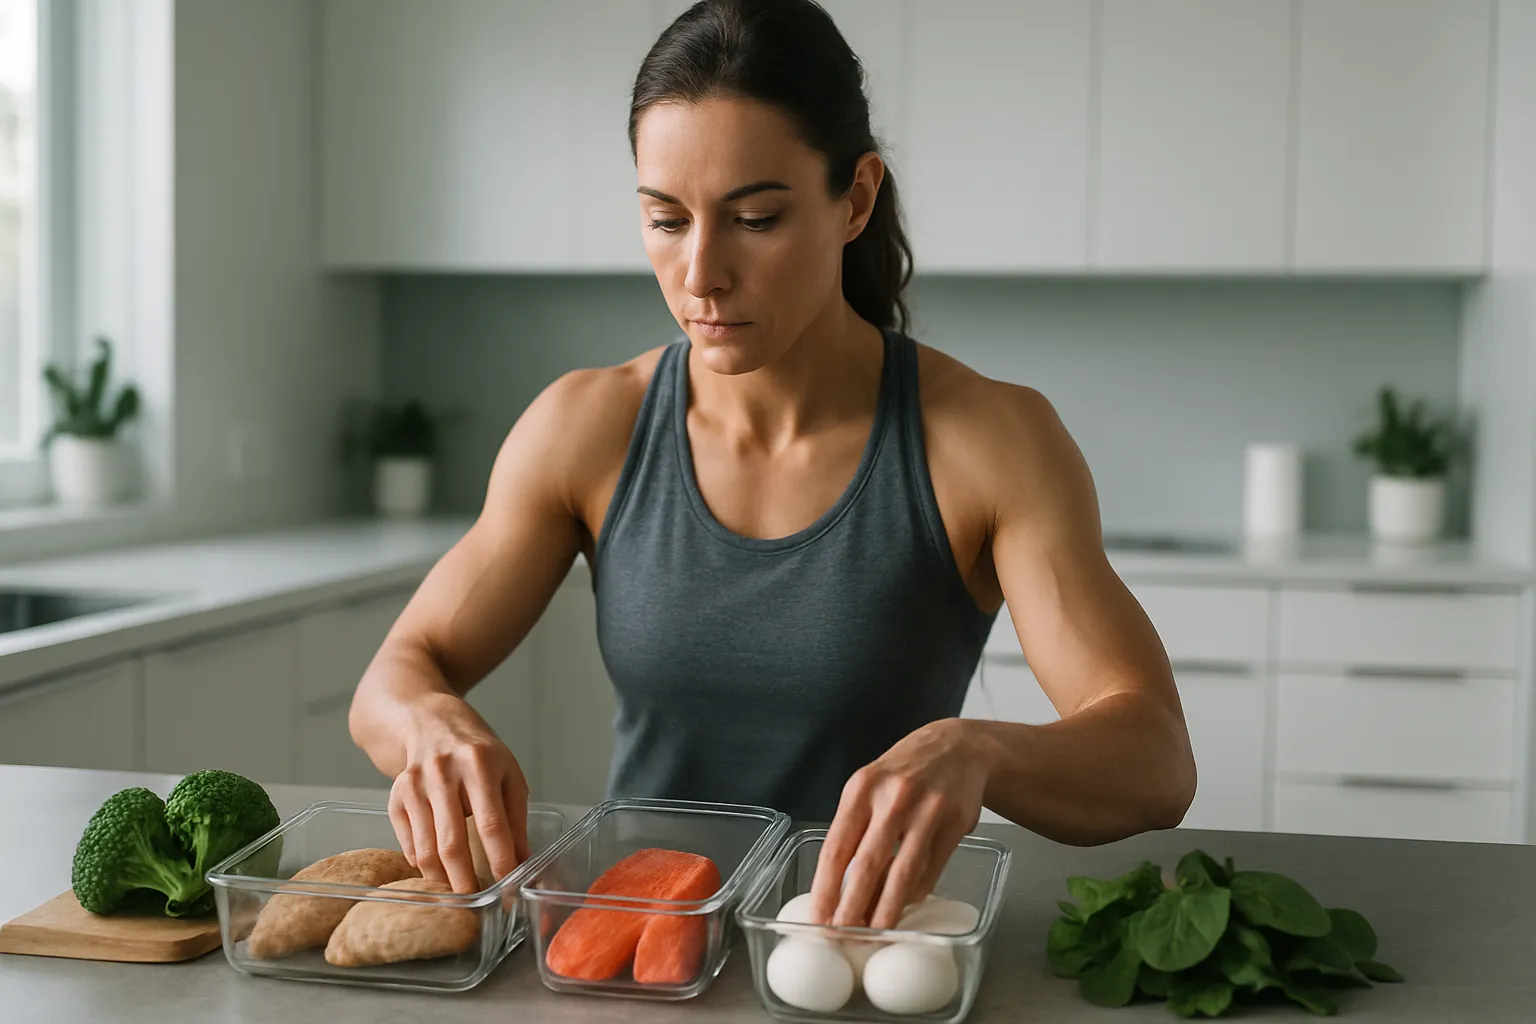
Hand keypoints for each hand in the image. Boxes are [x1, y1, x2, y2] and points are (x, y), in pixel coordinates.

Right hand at [387, 692, 530, 892]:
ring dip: (442, 879)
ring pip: (425, 849)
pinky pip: (407, 844)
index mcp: (480, 763)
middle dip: (464, 881)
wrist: (428, 720)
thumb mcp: (508, 773)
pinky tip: (436, 870)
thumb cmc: (477, 751)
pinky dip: (422, 863)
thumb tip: (523, 863)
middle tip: (476, 904)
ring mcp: (414, 784)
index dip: (501, 860)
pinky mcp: (395, 796)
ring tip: (457, 893)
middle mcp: (443, 772)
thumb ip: (515, 817)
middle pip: (452, 842)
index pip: (492, 823)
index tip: (508, 889)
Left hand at [808, 719, 990, 929]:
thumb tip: (840, 885)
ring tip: (875, 932)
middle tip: (843, 935)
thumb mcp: (869, 786)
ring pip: (902, 873)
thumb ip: (856, 828)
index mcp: (861, 789)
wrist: (957, 748)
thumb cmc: (903, 773)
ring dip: (887, 909)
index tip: (818, 916)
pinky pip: (931, 869)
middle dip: (852, 907)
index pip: (836, 847)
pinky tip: (905, 904)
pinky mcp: (955, 823)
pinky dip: (915, 892)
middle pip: (867, 864)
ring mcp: (926, 811)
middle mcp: (892, 798)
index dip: (825, 887)